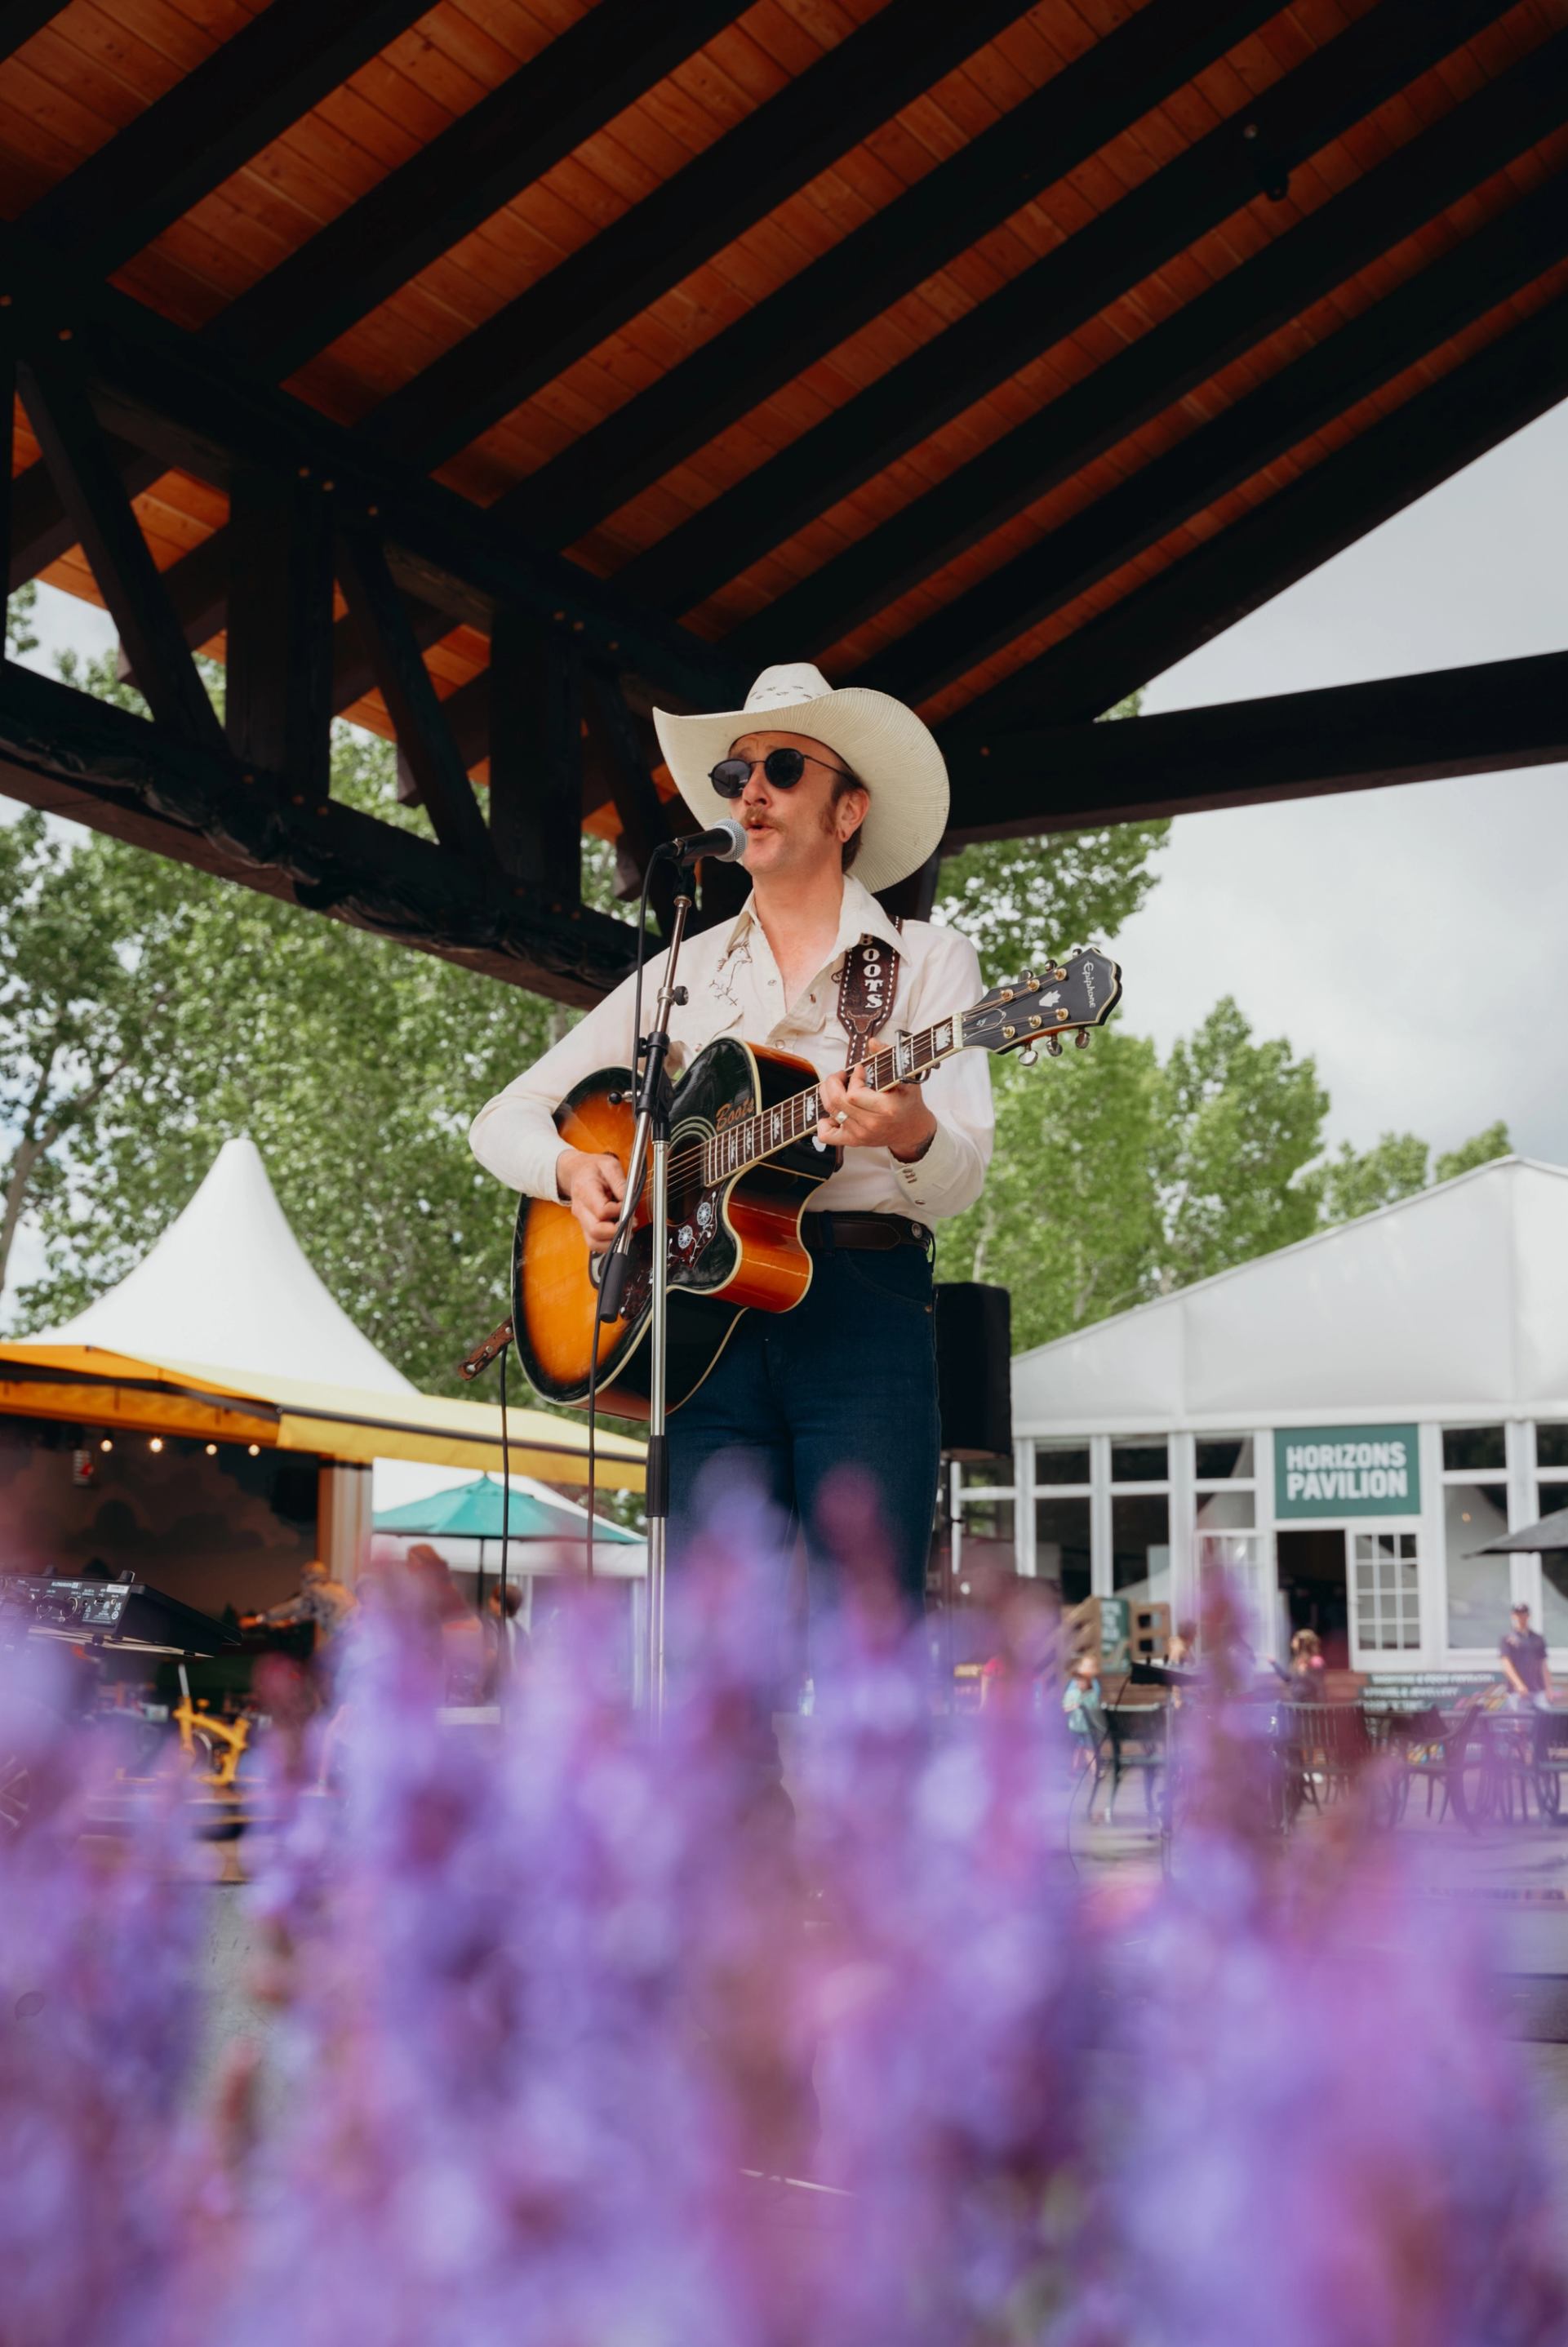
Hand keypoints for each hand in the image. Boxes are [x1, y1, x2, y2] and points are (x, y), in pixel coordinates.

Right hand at [556, 1146, 626, 1251]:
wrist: (576, 1171)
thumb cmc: (593, 1168)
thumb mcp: (609, 1165)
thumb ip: (620, 1183)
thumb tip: (629, 1201)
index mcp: (585, 1190)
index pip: (602, 1210)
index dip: (619, 1212)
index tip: (628, 1206)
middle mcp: (580, 1209)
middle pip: (596, 1231)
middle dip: (617, 1231)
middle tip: (631, 1224)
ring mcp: (581, 1220)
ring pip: (593, 1242)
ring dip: (612, 1241)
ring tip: (626, 1232)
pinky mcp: (585, 1226)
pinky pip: (594, 1243)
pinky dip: (607, 1243)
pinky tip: (618, 1234)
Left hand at [817, 1064, 935, 1160]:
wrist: (912, 1130)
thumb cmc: (908, 1102)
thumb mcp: (905, 1076)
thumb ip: (888, 1056)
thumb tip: (871, 1042)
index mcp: (885, 1109)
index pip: (854, 1094)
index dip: (853, 1078)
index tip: (860, 1069)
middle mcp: (871, 1124)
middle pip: (837, 1101)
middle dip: (833, 1082)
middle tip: (841, 1075)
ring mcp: (860, 1135)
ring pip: (831, 1112)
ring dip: (828, 1094)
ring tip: (838, 1086)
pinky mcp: (853, 1141)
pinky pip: (827, 1135)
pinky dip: (824, 1123)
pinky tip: (833, 1112)